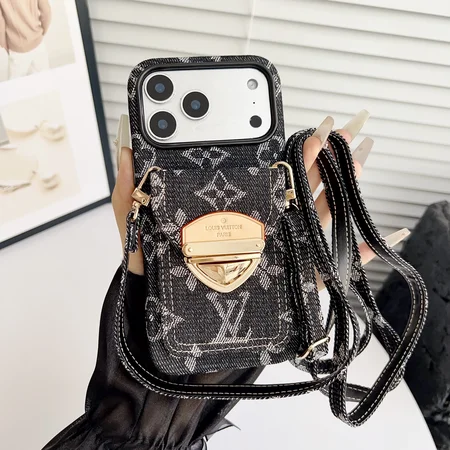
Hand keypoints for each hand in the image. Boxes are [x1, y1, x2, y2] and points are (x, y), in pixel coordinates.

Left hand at [112, 111, 408, 280]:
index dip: (285, 153)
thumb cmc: (153, 270)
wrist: (163, 315)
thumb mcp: (138, 228)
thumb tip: (128, 150)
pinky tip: (366, 242)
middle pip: (294, 191)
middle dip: (318, 165)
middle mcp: (255, 227)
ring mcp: (271, 253)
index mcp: (230, 211)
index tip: (305, 131)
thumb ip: (132, 190)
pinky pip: (318, 269)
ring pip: (310, 219)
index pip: (261, 176)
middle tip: (339, 137)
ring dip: (337, 195)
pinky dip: (345, 257)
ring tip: (357, 167)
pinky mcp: (280, 283)